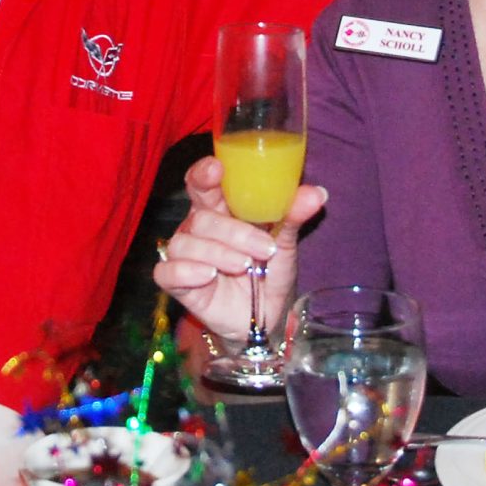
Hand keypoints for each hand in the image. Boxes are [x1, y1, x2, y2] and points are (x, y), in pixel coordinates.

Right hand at [149, 154, 323, 339]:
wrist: (266, 316)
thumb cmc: (270, 270)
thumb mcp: (285, 242)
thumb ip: (293, 216)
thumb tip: (317, 194)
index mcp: (220, 208)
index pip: (202, 183)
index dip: (204, 174)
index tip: (216, 169)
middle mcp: (198, 227)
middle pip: (201, 216)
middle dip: (232, 230)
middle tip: (265, 248)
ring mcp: (185, 254)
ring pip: (186, 242)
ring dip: (219, 253)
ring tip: (246, 266)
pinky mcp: (177, 282)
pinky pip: (168, 271)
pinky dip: (187, 271)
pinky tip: (209, 275)